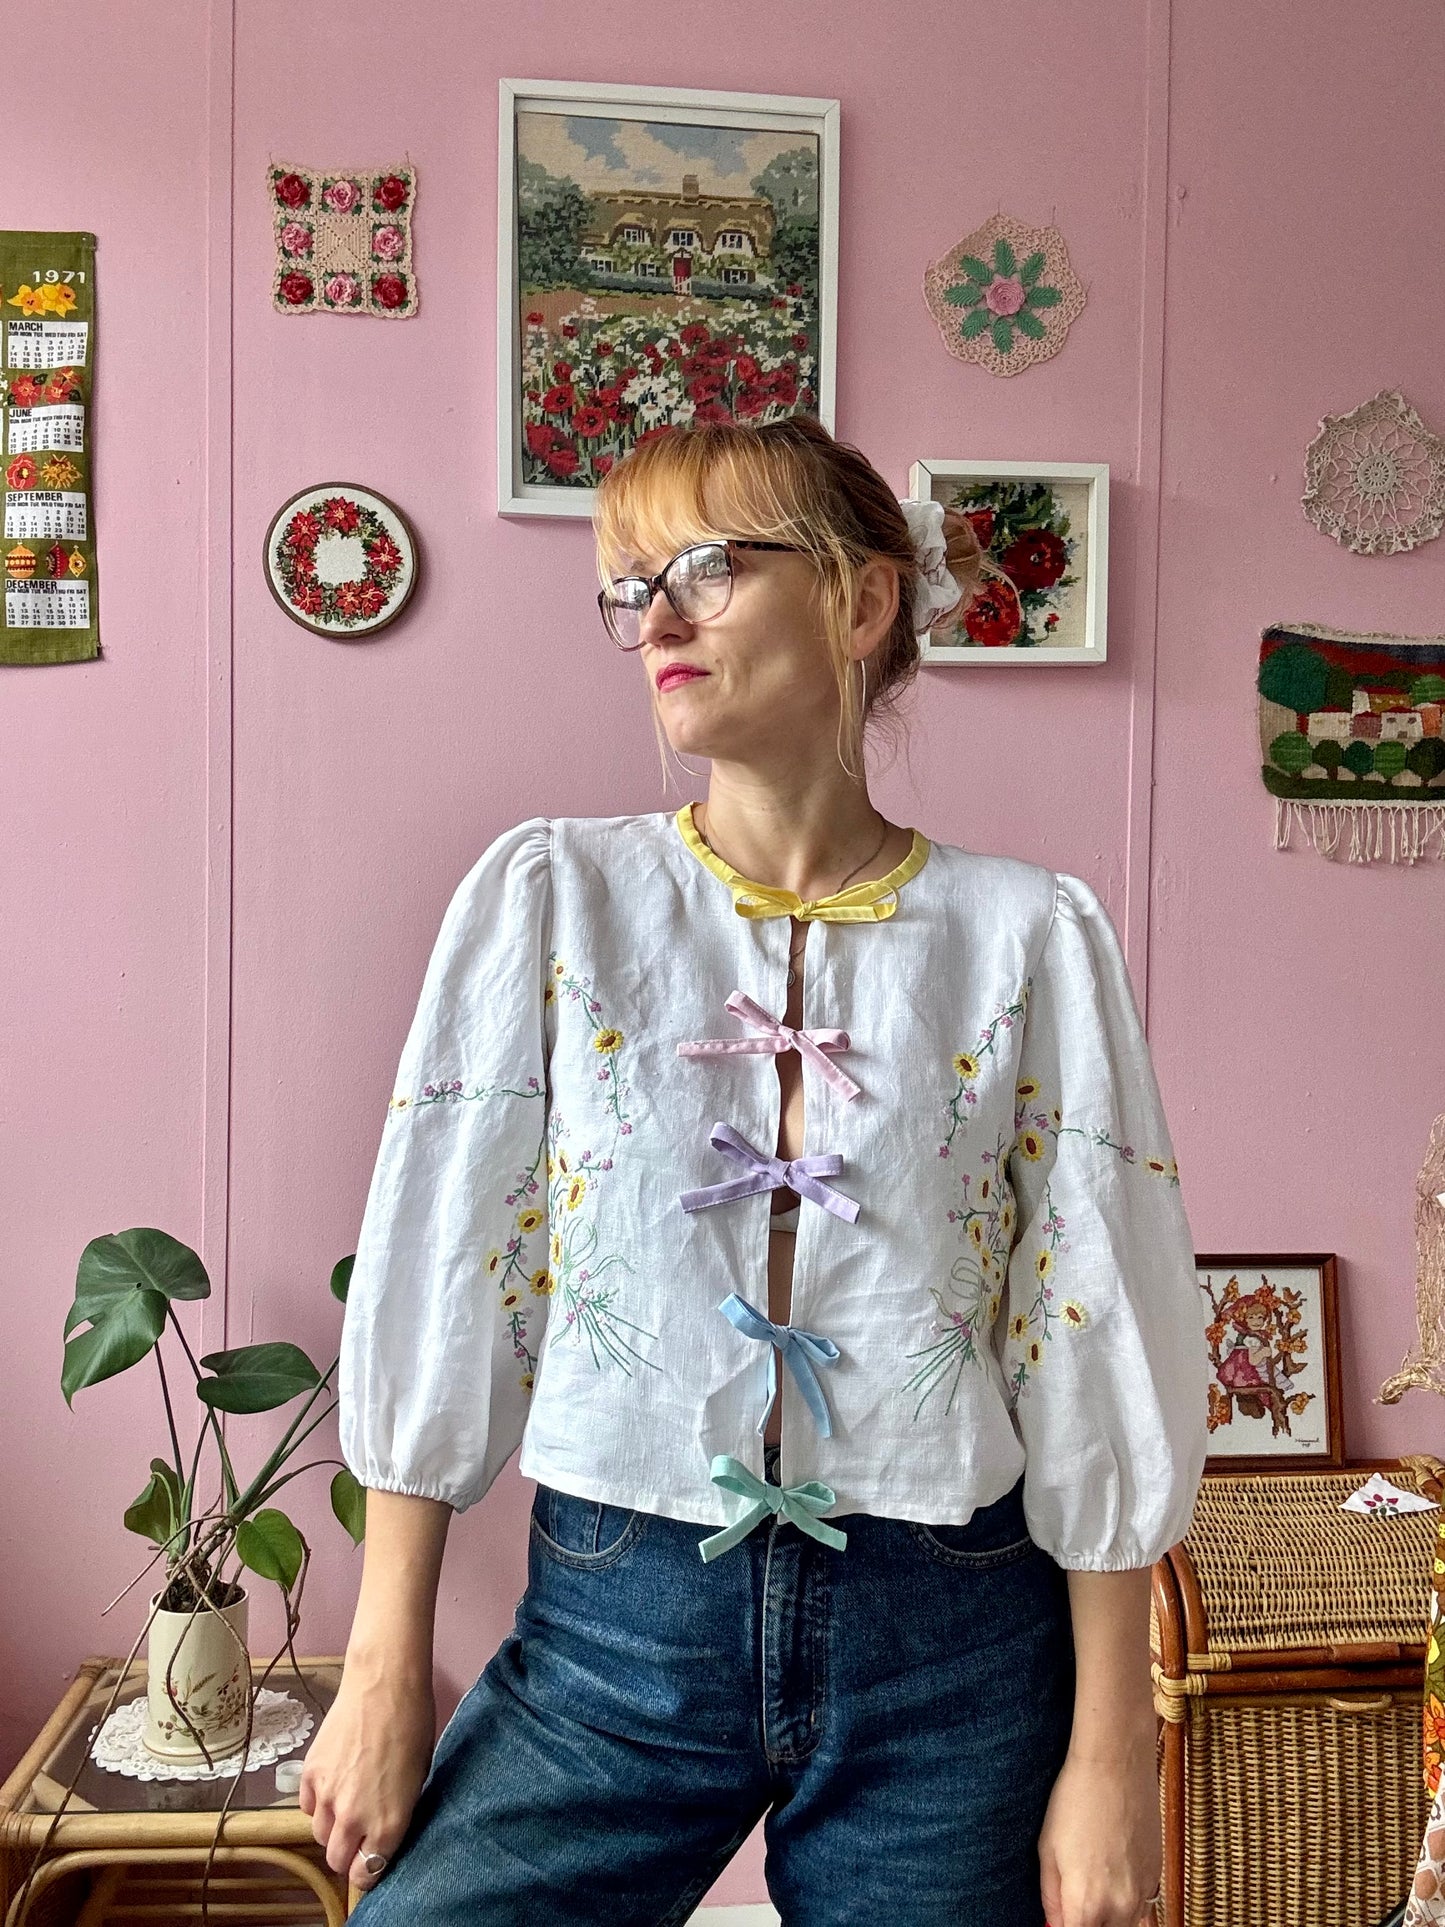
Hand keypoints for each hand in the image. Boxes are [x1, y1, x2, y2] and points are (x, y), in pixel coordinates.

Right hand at [299, 1664, 435, 1893]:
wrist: (384, 1684)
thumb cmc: (414, 1726)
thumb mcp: (419, 1779)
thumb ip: (398, 1815)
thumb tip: (384, 1835)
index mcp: (387, 1824)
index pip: (365, 1876)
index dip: (369, 1873)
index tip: (372, 1862)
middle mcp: (354, 1819)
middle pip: (336, 1861)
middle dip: (347, 1856)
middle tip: (358, 1838)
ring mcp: (327, 1797)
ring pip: (319, 1835)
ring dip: (331, 1829)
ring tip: (347, 1806)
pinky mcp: (309, 1775)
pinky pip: (307, 1806)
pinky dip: (317, 1803)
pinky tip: (333, 1784)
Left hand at [1038, 1735, 1161, 1926]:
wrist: (1115, 1765)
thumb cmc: (1074, 1802)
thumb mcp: (1048, 1850)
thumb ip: (1052, 1897)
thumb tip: (1055, 1923)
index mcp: (1087, 1904)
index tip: (1059, 1919)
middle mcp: (1120, 1907)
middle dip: (1088, 1923)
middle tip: (1073, 1902)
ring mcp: (1143, 1892)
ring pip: (1127, 1926)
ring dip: (1109, 1918)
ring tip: (1093, 1887)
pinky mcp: (1157, 1875)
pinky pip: (1143, 1906)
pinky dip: (1128, 1903)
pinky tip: (1113, 1875)